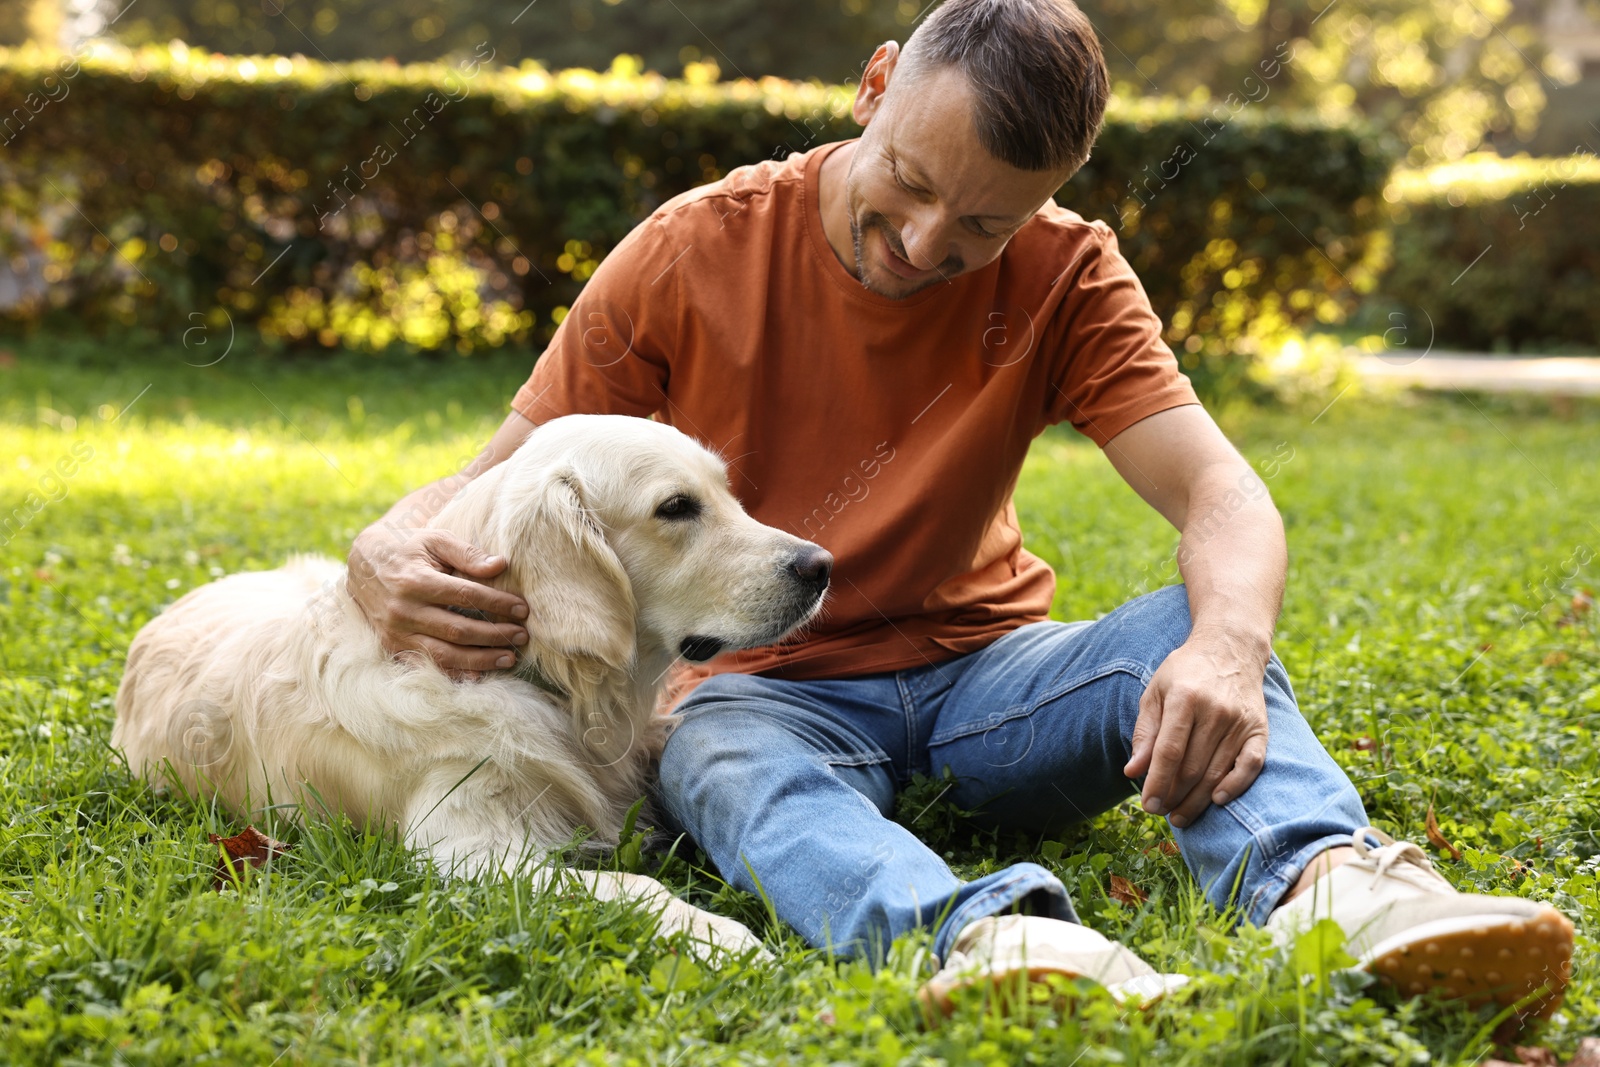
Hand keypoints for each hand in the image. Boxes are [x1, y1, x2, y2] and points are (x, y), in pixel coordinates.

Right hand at [346, 525, 529, 680]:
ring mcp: (396, 632)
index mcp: (416, 580)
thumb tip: (500, 565)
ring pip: (445, 654)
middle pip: (458, 630)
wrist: (363, 564)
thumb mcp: (435, 539)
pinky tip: (478, 674)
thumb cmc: (407, 548)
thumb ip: (467, 553)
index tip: (522, 609)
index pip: (466, 596)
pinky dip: (454, 673)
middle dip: (495, 635)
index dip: (497, 604)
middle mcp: (404, 610)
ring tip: (509, 658)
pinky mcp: (392, 645)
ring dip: (480, 659)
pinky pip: (427, 664)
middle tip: (522, 635)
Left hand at [1122, 631, 1269, 828]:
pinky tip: (1217, 800)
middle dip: (1174, 796)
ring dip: (1197, 800)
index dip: (1157, 782)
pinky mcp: (1259, 729)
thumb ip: (1145, 732)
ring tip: (1180, 816)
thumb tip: (1133, 772)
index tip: (1147, 804)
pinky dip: (1236, 786)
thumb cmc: (1185, 672)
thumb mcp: (1155, 692)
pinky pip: (1251, 765)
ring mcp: (1240, 721)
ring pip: (1217, 772)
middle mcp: (1215, 710)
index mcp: (1185, 698)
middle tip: (1161, 812)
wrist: (1230, 648)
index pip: (1169, 751)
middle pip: (1192, 767)